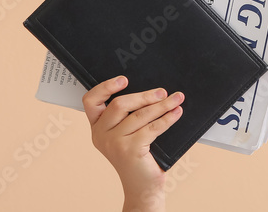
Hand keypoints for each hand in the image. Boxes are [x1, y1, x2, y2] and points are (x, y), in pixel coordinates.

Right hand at [84, 77, 183, 211]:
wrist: (142, 187)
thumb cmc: (137, 157)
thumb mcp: (126, 134)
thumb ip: (128, 115)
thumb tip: (152, 91)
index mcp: (97, 127)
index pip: (91, 101)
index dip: (105, 87)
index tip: (124, 79)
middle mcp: (101, 134)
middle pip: (120, 104)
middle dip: (145, 96)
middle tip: (162, 92)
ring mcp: (114, 143)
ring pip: (140, 115)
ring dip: (162, 105)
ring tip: (176, 99)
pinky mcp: (130, 150)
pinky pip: (152, 128)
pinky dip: (167, 119)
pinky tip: (176, 113)